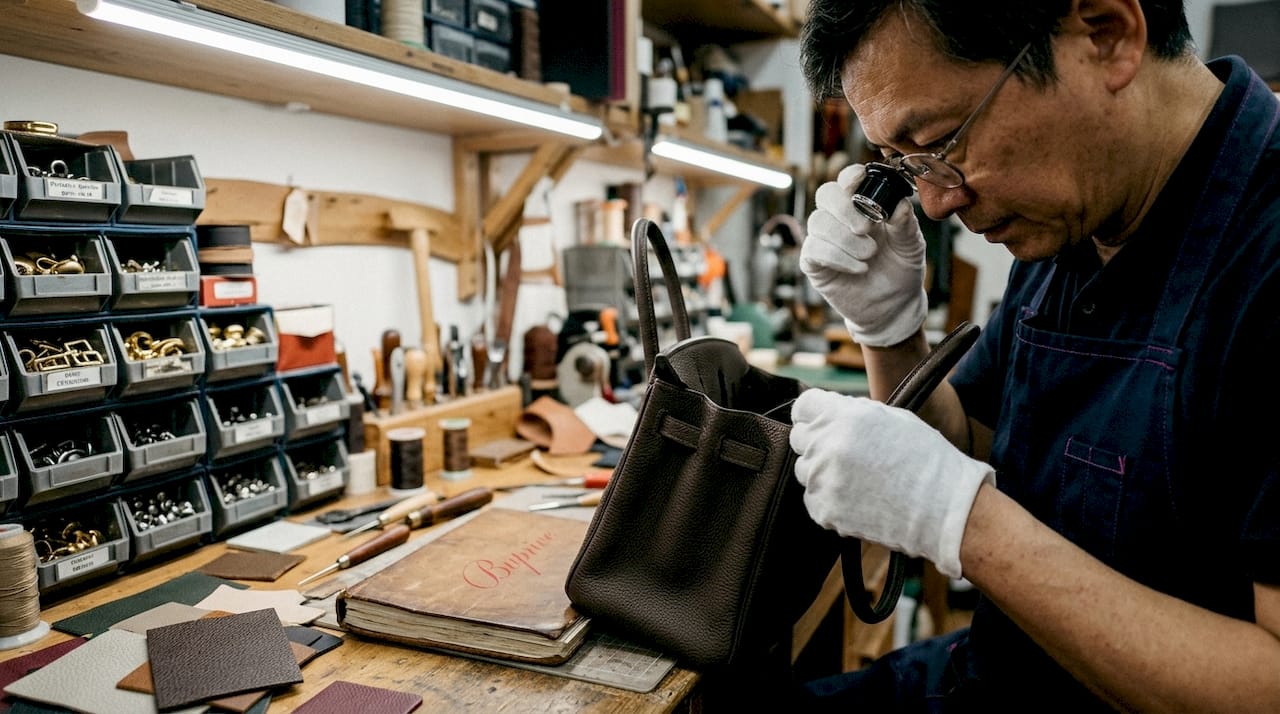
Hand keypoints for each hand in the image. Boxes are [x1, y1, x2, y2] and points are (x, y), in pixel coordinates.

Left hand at [789, 389, 993, 577]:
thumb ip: (853, 411)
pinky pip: (813, 498)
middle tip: (848, 455)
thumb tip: (830, 409)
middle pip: (799, 438)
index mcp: (844, 416)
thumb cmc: (925, 460)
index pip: (803, 406)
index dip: (814, 414)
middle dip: (818, 443)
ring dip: (823, 472)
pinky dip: (830, 500)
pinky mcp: (823, 509)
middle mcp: (827, 444)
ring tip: (859, 479)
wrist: (942, 508)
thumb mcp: (893, 418)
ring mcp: (823, 479)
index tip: (822, 423)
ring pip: (805, 470)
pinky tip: (858, 498)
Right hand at [802, 163, 927, 346]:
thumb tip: (900, 203)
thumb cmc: (900, 269)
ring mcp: (824, 240)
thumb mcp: (911, 244)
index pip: (847, 179)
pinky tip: (859, 268)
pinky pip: (813, 249)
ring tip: (869, 255)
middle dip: (844, 208)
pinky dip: (837, 257)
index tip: (858, 182)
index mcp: (863, 205)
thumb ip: (905, 223)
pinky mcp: (815, 263)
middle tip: (866, 228)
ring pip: (817, 222)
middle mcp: (840, 218)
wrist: (893, 307)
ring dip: (845, 238)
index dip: (849, 176)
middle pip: (825, 194)